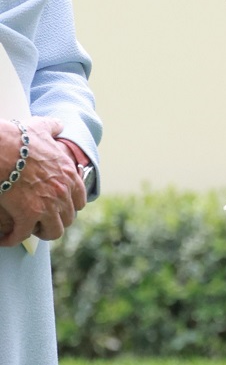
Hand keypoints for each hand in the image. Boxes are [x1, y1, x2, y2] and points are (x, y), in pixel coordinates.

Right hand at [0, 117, 86, 245]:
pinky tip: (5, 239)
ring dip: (40, 232)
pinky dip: (12, 239)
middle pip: (68, 218)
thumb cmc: (16, 138)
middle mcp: (63, 192)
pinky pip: (23, 235)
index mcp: (69, 175)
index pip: (79, 201)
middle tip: (40, 219)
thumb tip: (59, 125)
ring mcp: (47, 206)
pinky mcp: (28, 215)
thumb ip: (52, 128)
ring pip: (53, 232)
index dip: (68, 206)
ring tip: (27, 230)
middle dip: (55, 220)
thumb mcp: (40, 128)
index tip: (57, 208)